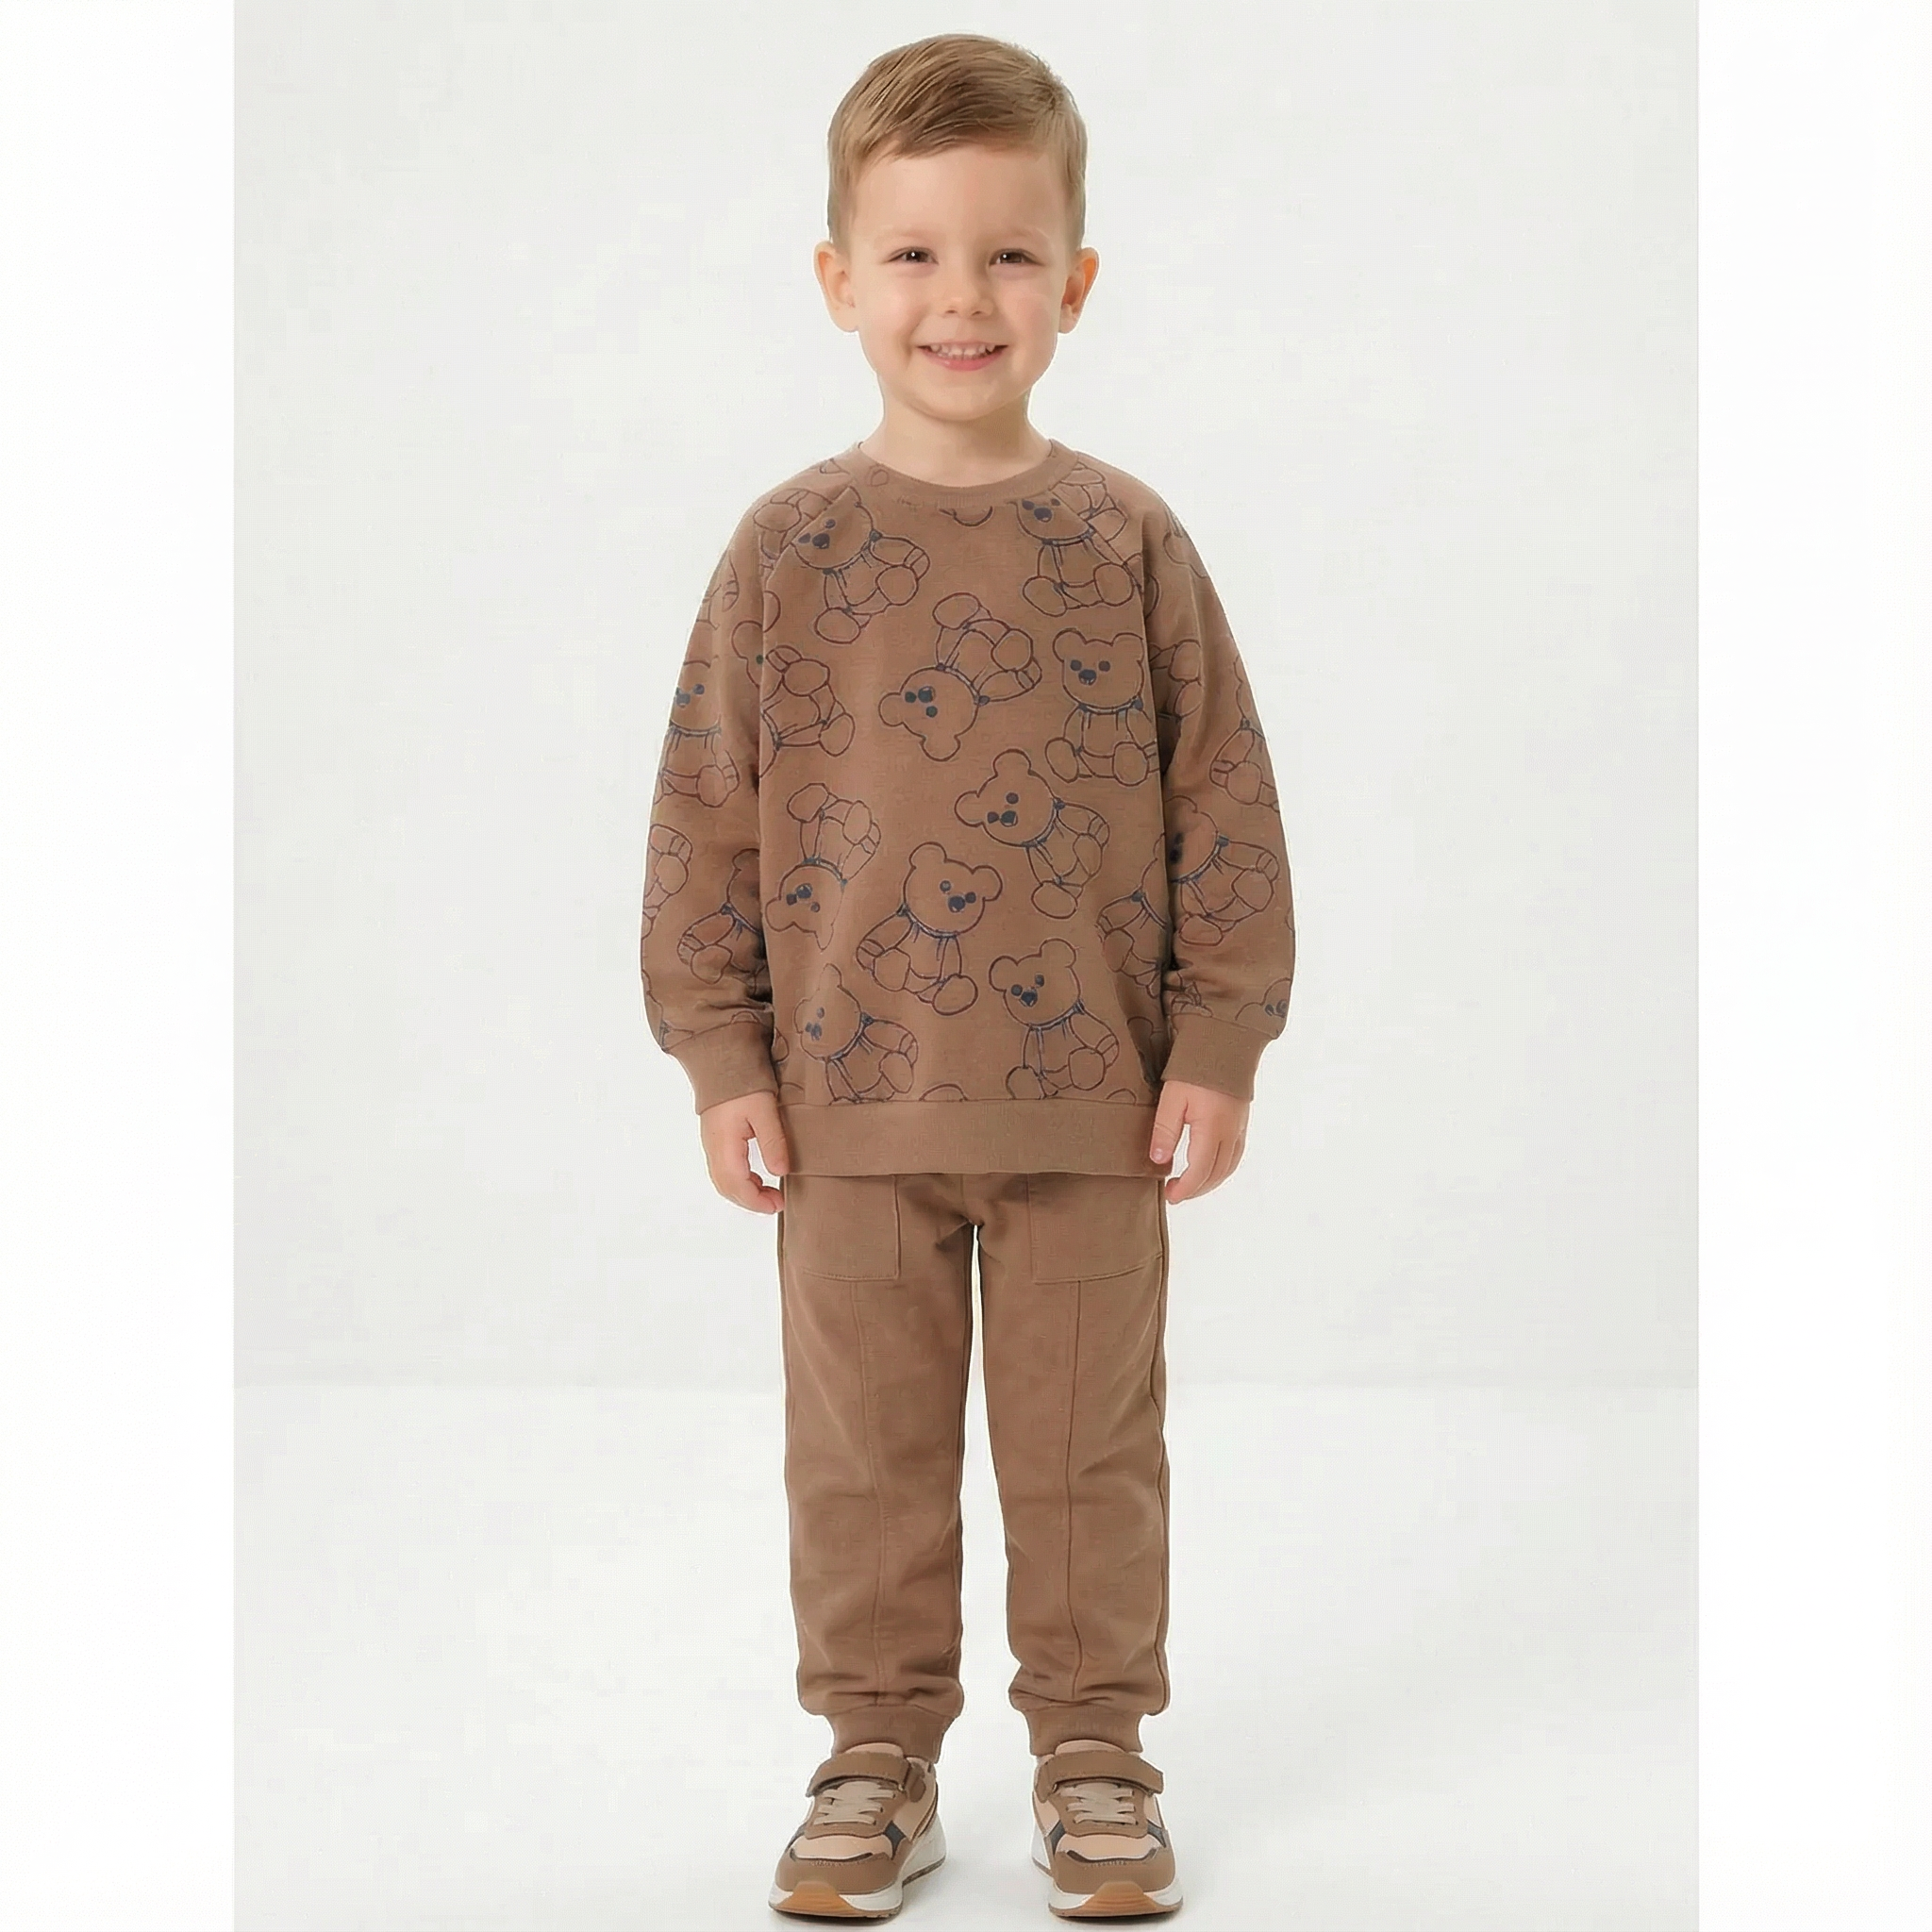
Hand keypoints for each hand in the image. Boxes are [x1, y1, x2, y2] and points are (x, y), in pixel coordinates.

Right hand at [698, 1088, 790, 1212]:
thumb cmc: (742, 1081)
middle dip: (751, 1201)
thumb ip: (773, 1142)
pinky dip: (739, 1180)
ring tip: (769, 1193)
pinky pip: (722, 1169)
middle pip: (727, 1188)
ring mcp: (711, 1144)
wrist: (720, 1059)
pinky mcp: (715, 1138)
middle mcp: (713, 1148)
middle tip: (777, 1203)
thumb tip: (781, 1172)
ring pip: (723, 1181)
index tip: (778, 1204)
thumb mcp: (764, 1110)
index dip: (757, 1201)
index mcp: (724, 1145)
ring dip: (744, 1192)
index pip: (737, 1185)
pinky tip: (756, 1176)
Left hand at [1148, 1080, 1248, 1203]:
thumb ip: (1165, 1131)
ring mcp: (1240, 1129)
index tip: (1169, 1196)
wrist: (1224, 1044)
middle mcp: (1231, 1134)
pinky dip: (1221, 1169)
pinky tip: (1208, 1167)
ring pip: (1228, 1168)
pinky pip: (1235, 1156)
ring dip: (1210, 1182)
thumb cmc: (1195, 1069)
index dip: (1185, 1189)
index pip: (1200, 1172)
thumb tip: (1159, 1161)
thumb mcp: (1172, 1098)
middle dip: (1196, 1190)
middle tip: (1175, 1194)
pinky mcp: (1242, 1122)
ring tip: (1189, 1185)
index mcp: (1212, 1130)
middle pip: (1216, 1175)